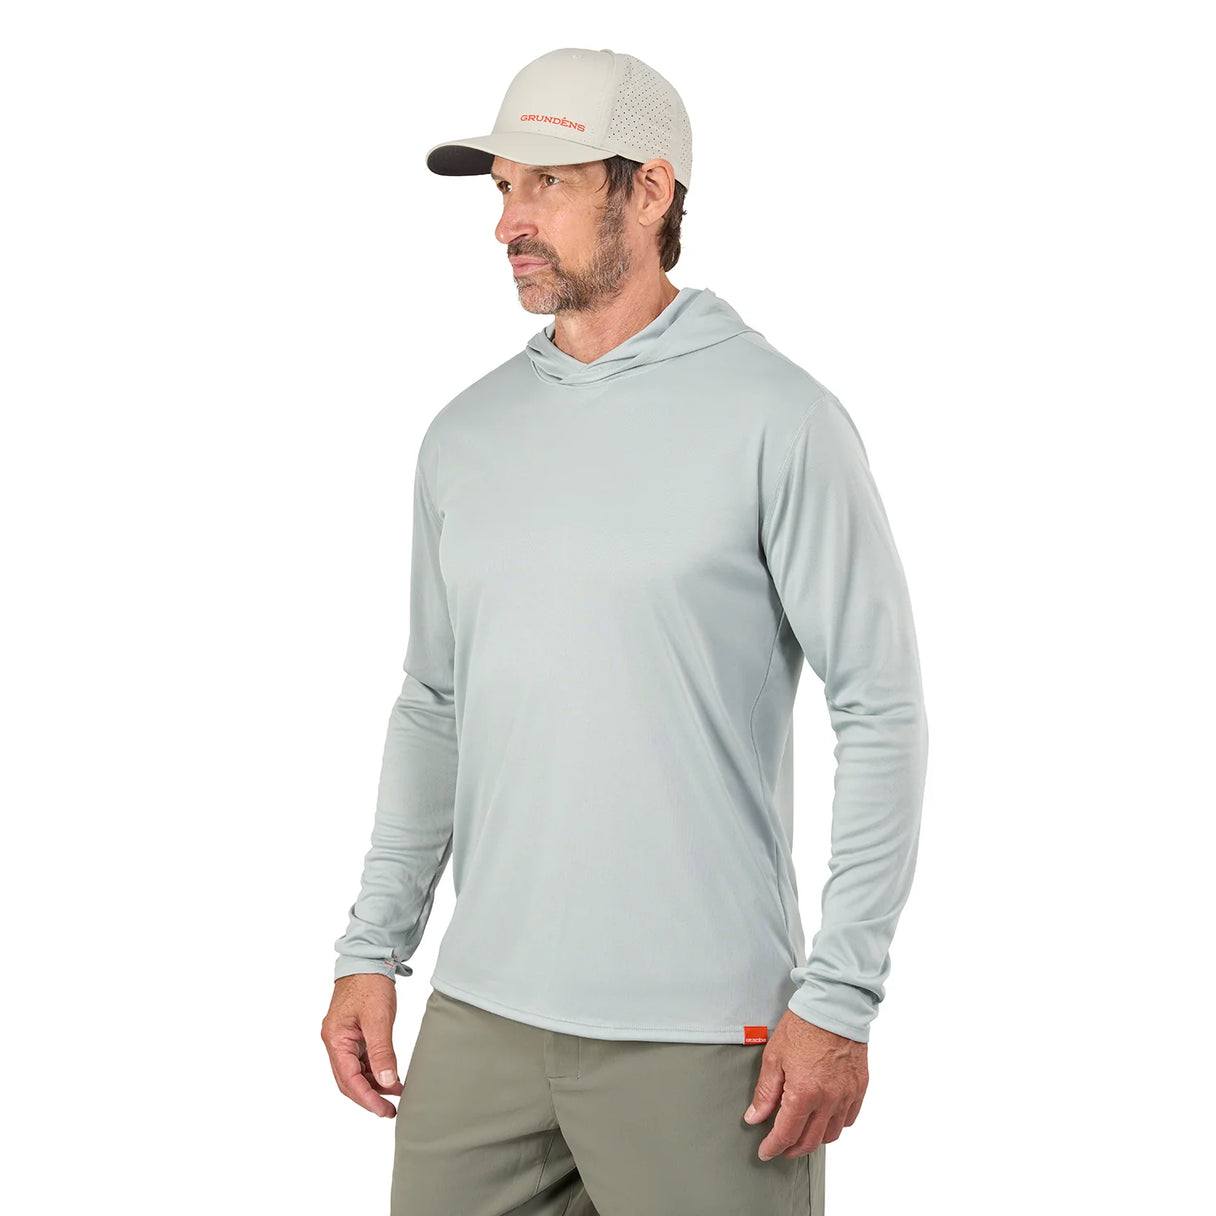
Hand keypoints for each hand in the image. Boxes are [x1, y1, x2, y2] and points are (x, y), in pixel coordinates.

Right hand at [321, 973, 403, 1116]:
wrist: (368, 959)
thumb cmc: (370, 984)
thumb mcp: (378, 1019)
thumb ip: (382, 1051)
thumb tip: (388, 1081)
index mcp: (335, 1039)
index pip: (348, 1080)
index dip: (367, 1099)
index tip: (384, 1111)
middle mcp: (334, 1042)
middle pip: (348, 1080)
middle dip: (368, 1097)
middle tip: (390, 1110)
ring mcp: (342, 1038)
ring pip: (354, 1072)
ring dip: (373, 1085)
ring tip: (396, 1093)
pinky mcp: (352, 1034)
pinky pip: (360, 1060)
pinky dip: (374, 1070)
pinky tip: (390, 1075)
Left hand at [743, 1008, 867, 1159]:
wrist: (834, 1005)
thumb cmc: (802, 1026)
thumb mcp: (774, 1056)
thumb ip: (765, 1092)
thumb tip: (755, 1118)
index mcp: (804, 1093)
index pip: (786, 1133)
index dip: (773, 1147)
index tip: (765, 1152)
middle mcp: (828, 1100)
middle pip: (810, 1141)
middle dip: (792, 1149)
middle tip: (780, 1148)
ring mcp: (846, 1095)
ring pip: (831, 1135)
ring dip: (814, 1140)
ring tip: (801, 1133)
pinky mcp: (859, 1088)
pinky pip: (849, 1119)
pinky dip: (835, 1124)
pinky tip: (824, 1118)